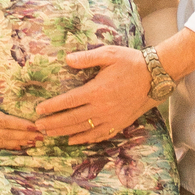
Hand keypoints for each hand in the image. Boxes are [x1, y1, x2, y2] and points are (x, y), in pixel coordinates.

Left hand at [34, 45, 152, 142]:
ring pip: (83, 129)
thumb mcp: (109, 54)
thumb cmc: (131, 63)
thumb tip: (67, 59)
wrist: (155, 77)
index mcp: (97, 90)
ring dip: (65, 133)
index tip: (39, 110)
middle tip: (39, 126)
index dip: (52, 107)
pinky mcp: (120, 123)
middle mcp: (102, 108)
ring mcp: (111, 118)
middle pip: (72, 119)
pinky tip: (74, 141)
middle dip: (53, 123)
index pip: (68, 101)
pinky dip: (85, 139)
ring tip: (50, 135)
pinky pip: (99, 135)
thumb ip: (86, 58)